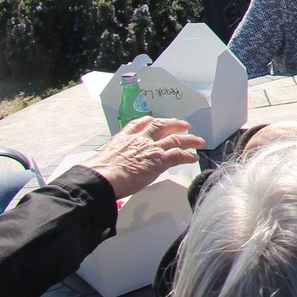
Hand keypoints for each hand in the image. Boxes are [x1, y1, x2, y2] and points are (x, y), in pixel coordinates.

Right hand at [79, 117, 203, 199]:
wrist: (102, 177)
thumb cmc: (98, 172)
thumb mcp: (103, 158)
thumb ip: (112, 157)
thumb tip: (109, 166)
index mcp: (124, 138)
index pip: (138, 124)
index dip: (149, 121)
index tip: (153, 120)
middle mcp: (140, 140)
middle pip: (161, 126)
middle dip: (173, 124)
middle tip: (182, 125)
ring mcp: (151, 149)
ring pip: (175, 139)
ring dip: (189, 139)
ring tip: (198, 141)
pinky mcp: (159, 160)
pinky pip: (178, 155)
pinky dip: (188, 155)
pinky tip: (194, 157)